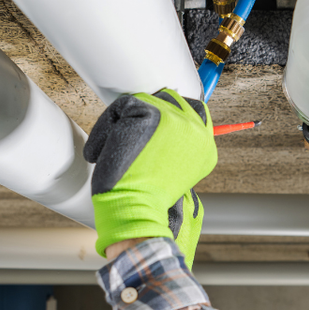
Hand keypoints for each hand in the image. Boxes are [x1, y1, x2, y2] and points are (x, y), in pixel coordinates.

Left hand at [83, 89, 216, 265]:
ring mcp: (174, 120)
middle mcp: (195, 128)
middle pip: (166, 98)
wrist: (137, 210)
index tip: (149, 130)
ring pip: (140, 102)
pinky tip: (103, 153)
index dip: (167, 114)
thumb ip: (175, 145)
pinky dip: (105, 129)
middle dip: (143, 114)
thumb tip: (158, 125)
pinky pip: (120, 108)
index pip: (193, 110)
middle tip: (126, 140)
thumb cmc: (148, 197)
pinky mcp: (149, 115)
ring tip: (116, 153)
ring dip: (122, 124)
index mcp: (205, 144)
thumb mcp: (172, 171)